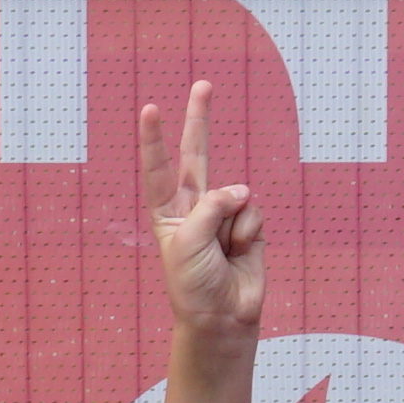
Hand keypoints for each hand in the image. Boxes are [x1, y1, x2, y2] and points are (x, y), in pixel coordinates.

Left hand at [143, 83, 264, 340]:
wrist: (221, 318)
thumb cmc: (193, 283)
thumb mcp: (188, 241)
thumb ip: (211, 206)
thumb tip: (244, 190)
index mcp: (168, 212)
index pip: (160, 168)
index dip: (156, 139)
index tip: (150, 108)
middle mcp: (195, 208)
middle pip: (197, 155)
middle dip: (200, 120)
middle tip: (203, 84)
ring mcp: (223, 215)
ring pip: (234, 194)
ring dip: (231, 221)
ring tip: (223, 251)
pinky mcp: (248, 226)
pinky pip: (252, 212)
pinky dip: (247, 231)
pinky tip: (240, 251)